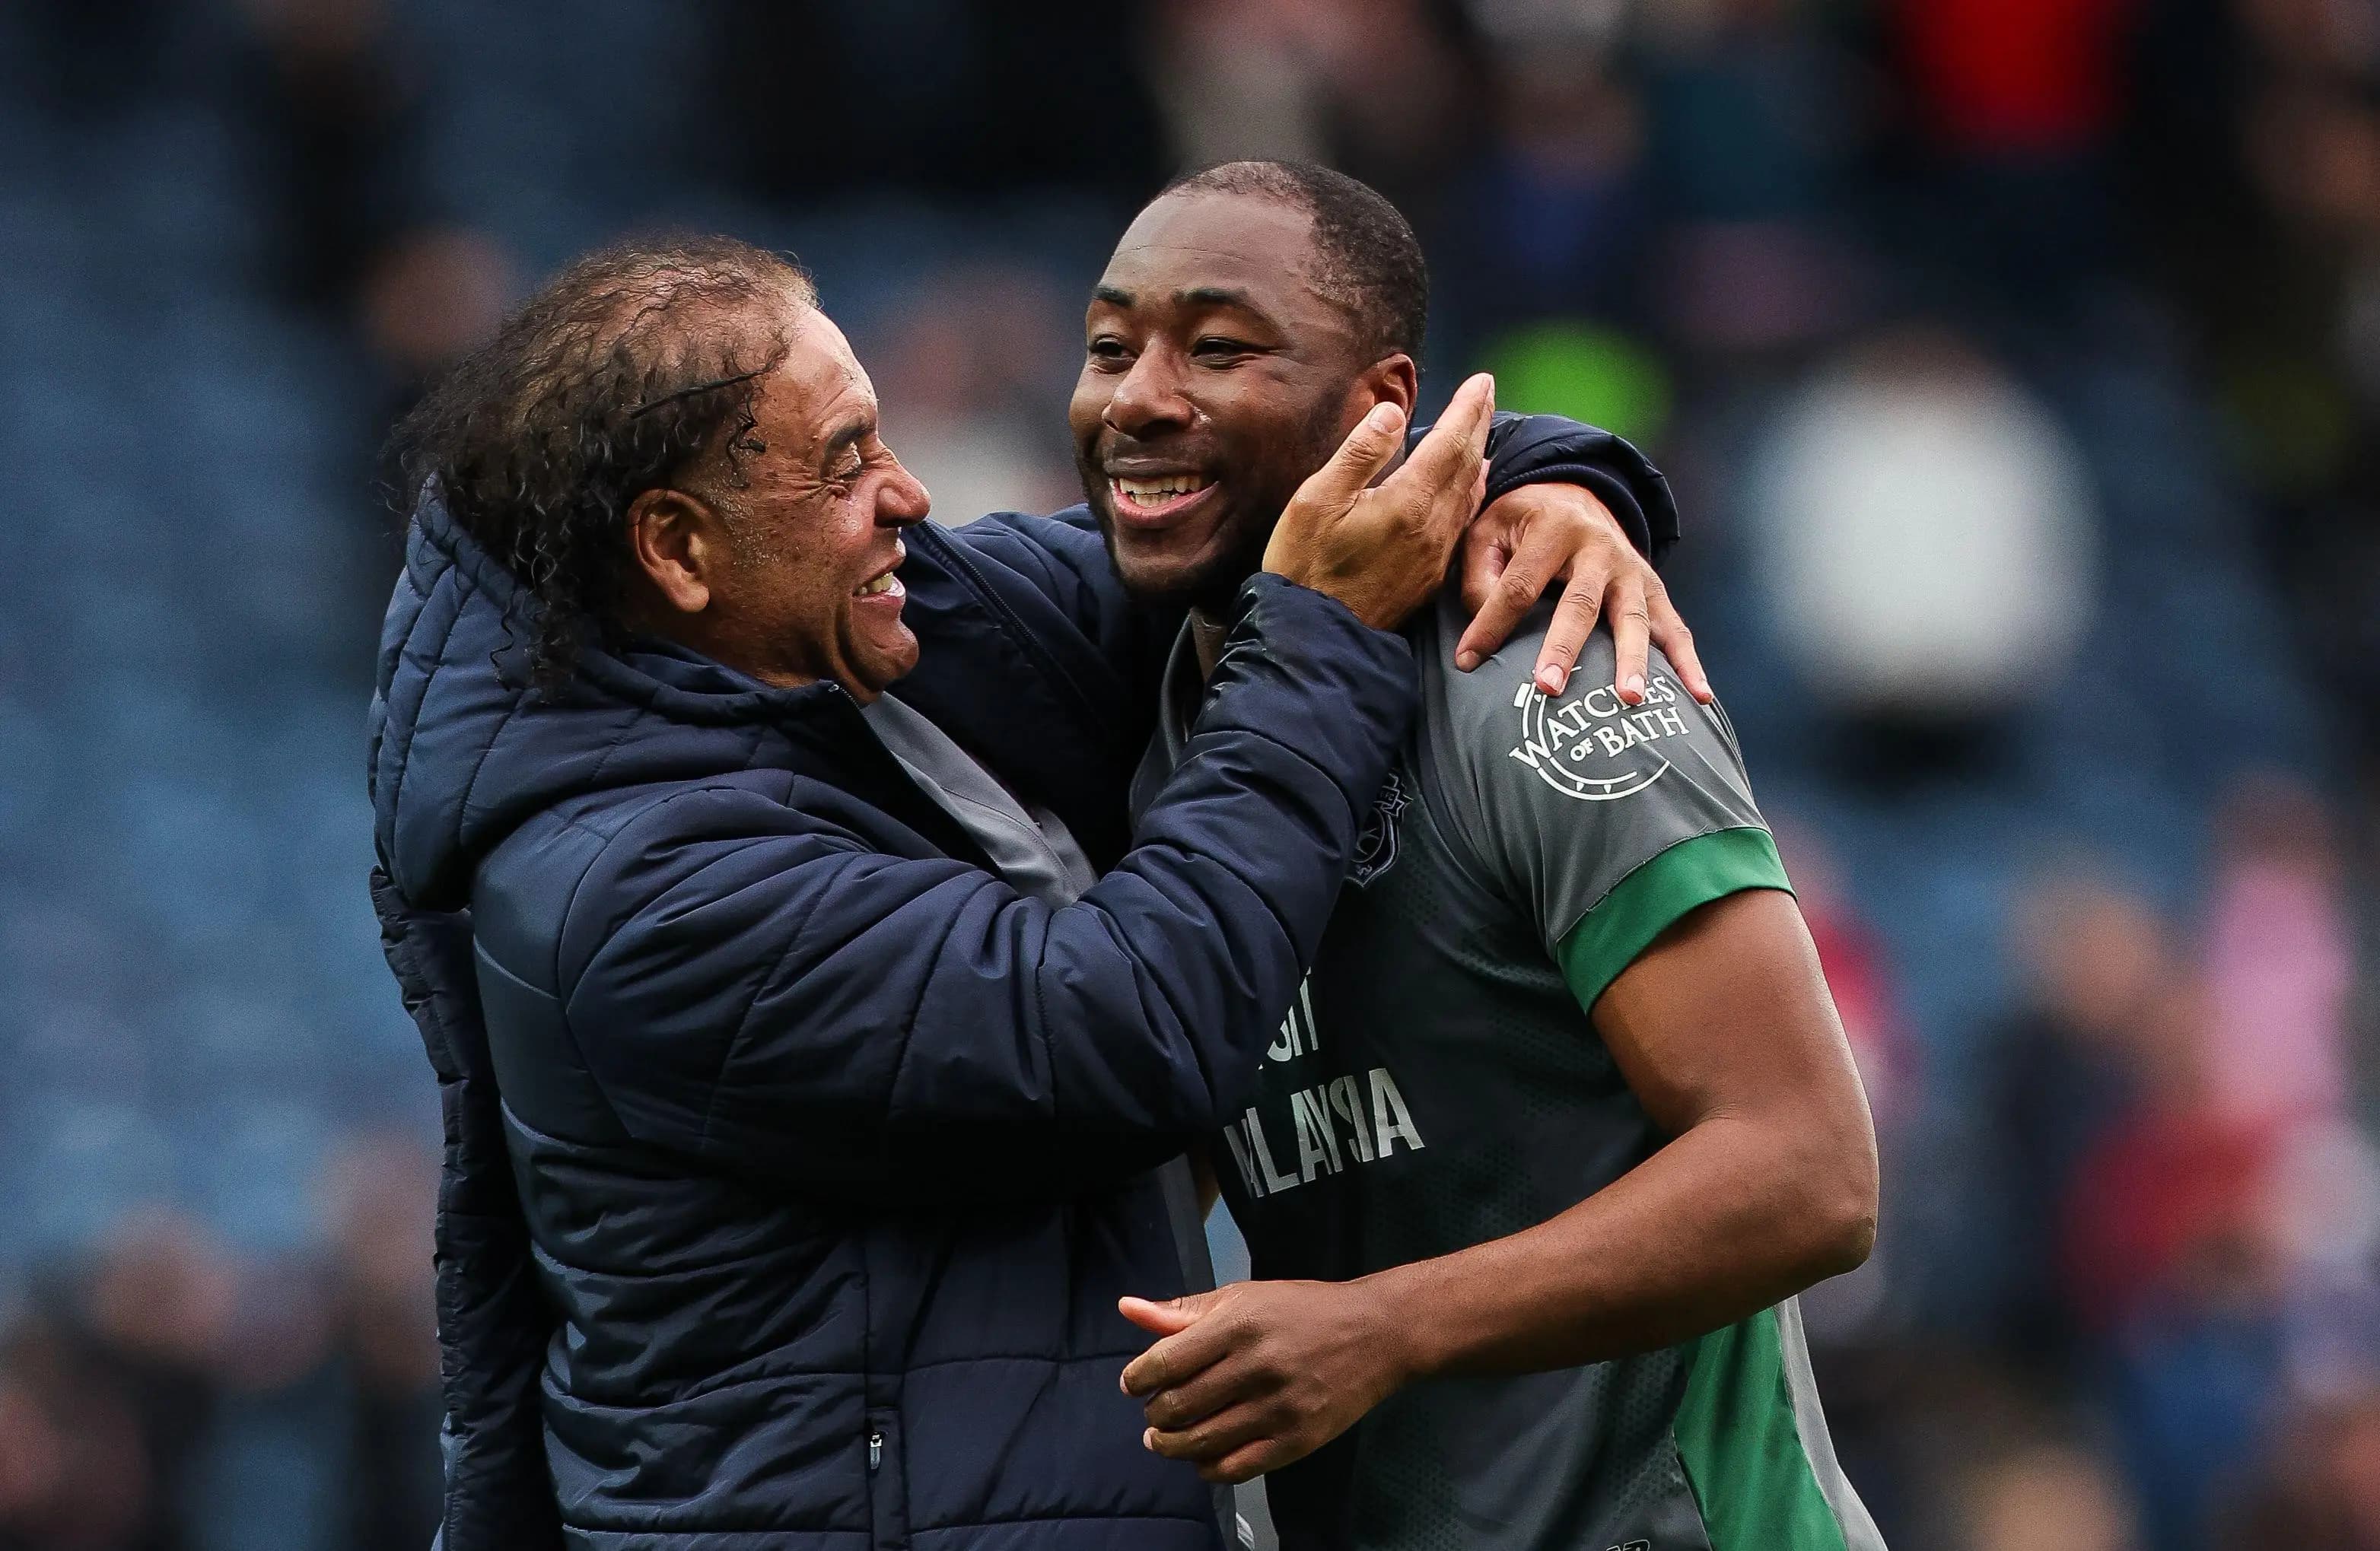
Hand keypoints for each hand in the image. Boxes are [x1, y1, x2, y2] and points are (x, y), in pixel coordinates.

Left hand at [1118, 1279, 1410, 1484]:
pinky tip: (1203, 1456)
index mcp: (1238, 1325)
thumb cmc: (1303, 1310)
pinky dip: (1208, 1468)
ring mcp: (1278, 1408)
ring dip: (1171, 1445)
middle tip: (1155, 1412)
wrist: (1376, 1333)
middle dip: (1154, 1414)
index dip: (1138, 1378)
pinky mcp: (1297, 1441)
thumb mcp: (1242, 1298)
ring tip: (1166, 1438)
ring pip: (1201, 1443)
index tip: (1135, 1383)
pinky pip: (1235, 1468)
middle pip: (1178, 1407)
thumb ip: (1183, 1310)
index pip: (1165, 1362)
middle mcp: (1256, 1367)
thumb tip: (1127, 1309)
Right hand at [1263, 373, 1494, 631]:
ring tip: (1483, 430)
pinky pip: (1461, 522)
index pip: (1449, 443)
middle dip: (1478, 424)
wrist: (1314, 637)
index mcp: (1407, 502)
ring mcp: (1434, 554)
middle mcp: (1431, 527)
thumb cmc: (1305, 566)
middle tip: (1487, 393)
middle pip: (1468, 465)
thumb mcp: (1317, 500)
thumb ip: (1360, 453)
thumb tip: (1392, 412)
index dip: (1466, 409)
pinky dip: (1471, 492)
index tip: (1481, 381)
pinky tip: (1471, 485)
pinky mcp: (1429, 576)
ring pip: (1469, 494)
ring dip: (1479, 456)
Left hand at [1454, 484, 1713, 704]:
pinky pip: (1675, 627)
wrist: (1576, 493)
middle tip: (1548, 688)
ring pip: (1632, 617)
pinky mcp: (1653, 589)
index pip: (1518, 584)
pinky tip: (1699, 696)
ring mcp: (1631, 570)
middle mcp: (1599, 547)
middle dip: (1564, 647)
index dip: (1492, 624)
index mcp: (1554, 527)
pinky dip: (1688, 662)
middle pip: (1580, 602)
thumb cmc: (1522, 524)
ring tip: (1630, 698)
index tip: (1468, 662)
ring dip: (1632, 659)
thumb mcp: (1489, 530)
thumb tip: (1485, 628)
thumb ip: (1480, 575)